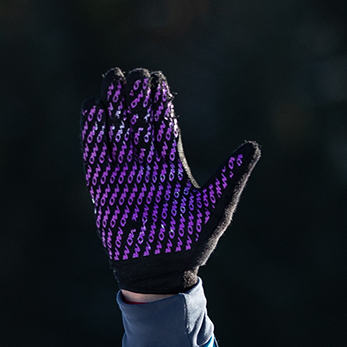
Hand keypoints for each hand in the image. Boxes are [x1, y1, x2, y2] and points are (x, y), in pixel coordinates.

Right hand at [82, 67, 258, 293]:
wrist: (161, 274)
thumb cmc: (191, 244)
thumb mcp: (217, 207)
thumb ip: (231, 176)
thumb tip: (253, 146)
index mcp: (171, 167)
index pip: (163, 126)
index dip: (159, 102)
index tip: (157, 77)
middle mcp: (146, 166)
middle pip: (138, 123)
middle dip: (136, 98)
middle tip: (134, 72)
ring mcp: (123, 175)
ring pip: (116, 132)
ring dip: (114, 106)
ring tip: (112, 78)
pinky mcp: (103, 186)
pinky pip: (96, 153)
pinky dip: (93, 131)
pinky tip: (93, 106)